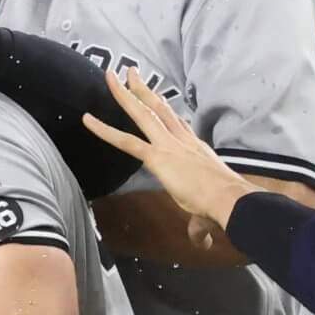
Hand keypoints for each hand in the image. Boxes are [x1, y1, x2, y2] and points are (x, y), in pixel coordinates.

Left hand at [82, 68, 253, 243]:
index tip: (158, 98)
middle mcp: (182, 140)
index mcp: (195, 148)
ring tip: (110, 75)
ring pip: (142, 113)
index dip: (167, 111)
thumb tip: (204, 243)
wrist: (228, 198)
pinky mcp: (157, 156)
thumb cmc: (223, 205)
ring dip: (124, 93)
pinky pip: (125, 140)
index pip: (179, 124)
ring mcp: (168, 144)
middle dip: (144, 89)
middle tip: (130, 71)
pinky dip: (103, 129)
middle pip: (159, 108)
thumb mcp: (208, 214)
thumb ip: (200, 228)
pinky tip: (87, 119)